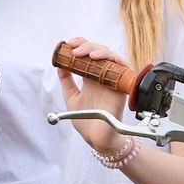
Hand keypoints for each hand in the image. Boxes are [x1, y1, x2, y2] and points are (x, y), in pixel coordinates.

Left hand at [53, 36, 130, 156]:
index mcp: (90, 78)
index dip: (80, 45)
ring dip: (99, 50)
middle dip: (86, 46)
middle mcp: (102, 77)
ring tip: (87, 53)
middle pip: (98, 51)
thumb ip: (66, 81)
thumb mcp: (71, 97)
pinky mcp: (121, 87)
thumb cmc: (87, 122)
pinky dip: (115, 59)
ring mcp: (112, 81)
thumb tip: (59, 63)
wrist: (97, 139)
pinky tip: (100, 58)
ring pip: (111, 56)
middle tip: (75, 50)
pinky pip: (124, 68)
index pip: (87, 54)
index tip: (68, 44)